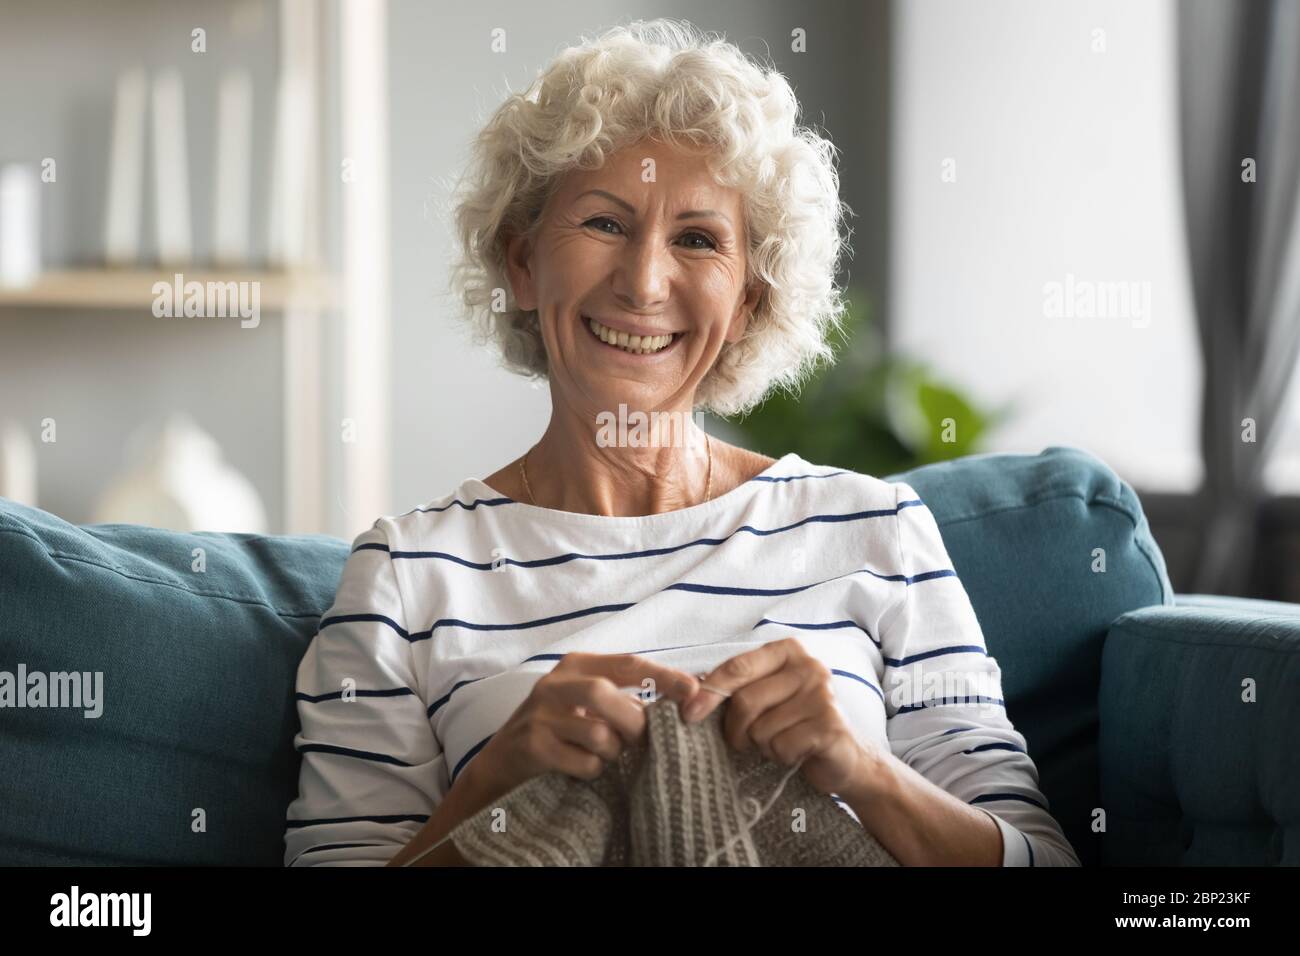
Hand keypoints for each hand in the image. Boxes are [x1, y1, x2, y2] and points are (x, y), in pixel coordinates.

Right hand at [469, 652, 700, 800]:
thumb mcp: (587, 703)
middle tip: (642, 740)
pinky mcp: (532, 745)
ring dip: (613, 751)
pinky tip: (584, 766)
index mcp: (577, 664)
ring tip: (606, 754)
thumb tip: (682, 701)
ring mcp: (540, 713)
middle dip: (633, 722)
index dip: (664, 676)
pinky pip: (583, 761)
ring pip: (597, 732)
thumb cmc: (559, 729)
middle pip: (606, 693)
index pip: (628, 663)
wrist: (504, 762)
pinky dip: (594, 769)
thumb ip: (625, 698)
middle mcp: (555, 682)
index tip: (696, 690)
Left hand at [682, 637, 874, 796]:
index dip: (709, 692)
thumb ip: (733, 687)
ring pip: (761, 728)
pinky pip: (781, 746)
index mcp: (788, 651)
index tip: (689, 714)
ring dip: (763, 745)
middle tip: (746, 740)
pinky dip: (782, 756)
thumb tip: (687, 694)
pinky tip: (797, 752)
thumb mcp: (764, 695)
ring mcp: (823, 696)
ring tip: (781, 742)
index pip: (738, 667)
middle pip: (745, 701)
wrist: (843, 755)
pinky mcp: (830, 726)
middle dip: (737, 729)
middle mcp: (809, 667)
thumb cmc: (793, 721)